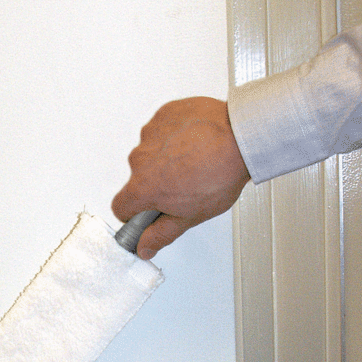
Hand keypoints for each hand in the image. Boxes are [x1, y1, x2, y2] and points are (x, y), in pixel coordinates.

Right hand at [111, 97, 249, 258]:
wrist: (241, 136)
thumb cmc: (220, 174)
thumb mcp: (192, 215)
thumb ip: (161, 234)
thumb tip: (144, 247)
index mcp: (143, 187)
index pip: (120, 207)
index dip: (135, 214)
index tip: (149, 212)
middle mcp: (140, 158)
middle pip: (138, 178)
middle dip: (156, 182)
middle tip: (184, 185)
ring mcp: (151, 133)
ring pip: (150, 152)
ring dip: (165, 157)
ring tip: (194, 160)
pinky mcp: (164, 114)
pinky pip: (161, 130)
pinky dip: (174, 136)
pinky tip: (194, 141)